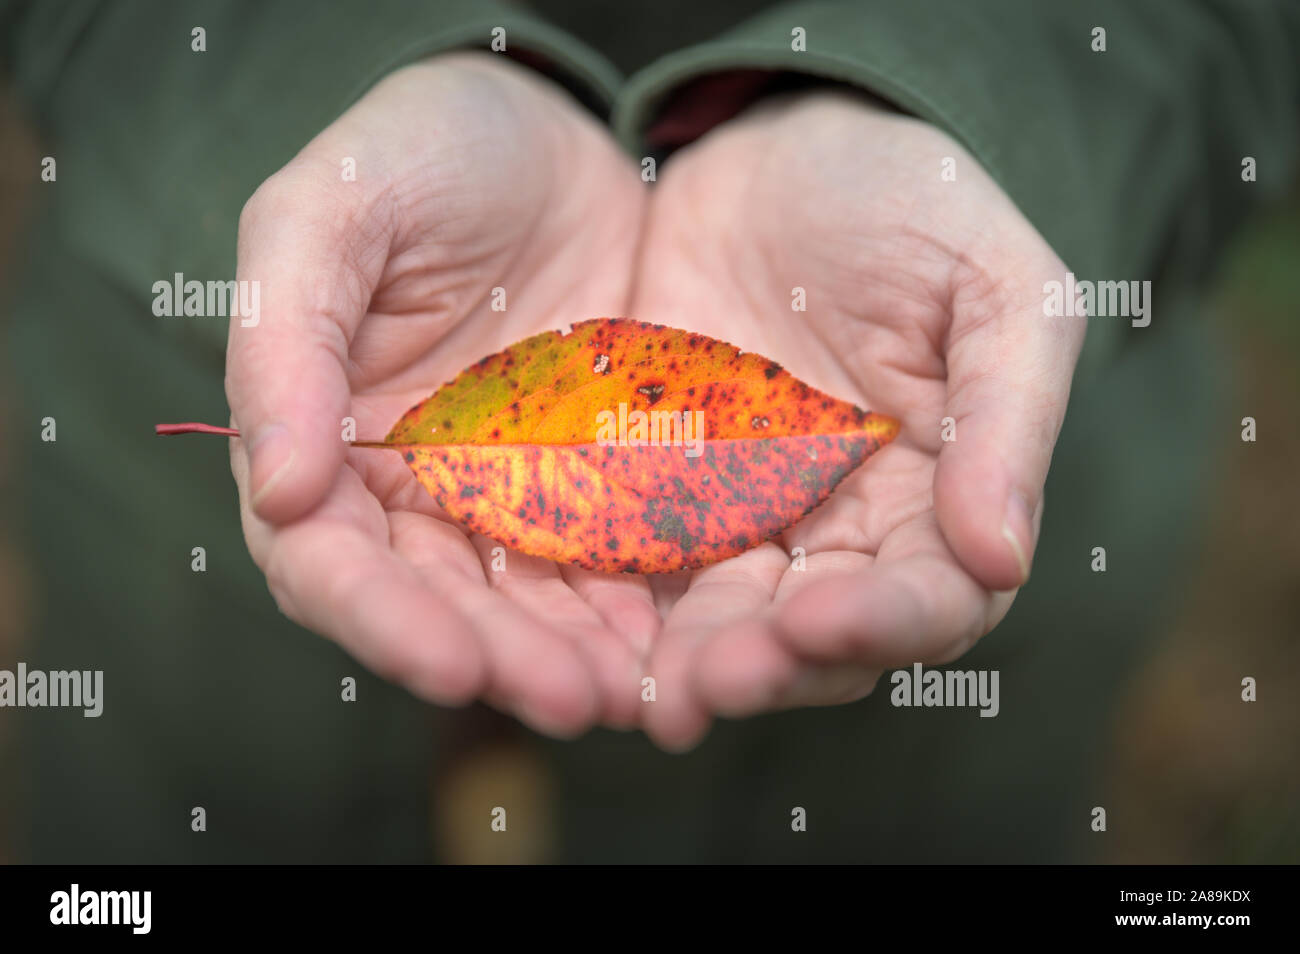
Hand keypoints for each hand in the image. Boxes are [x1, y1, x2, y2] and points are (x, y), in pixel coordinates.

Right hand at [225, 53, 653, 735]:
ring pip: (533, 601)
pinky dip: (640, 604)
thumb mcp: (329, 213)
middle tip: (572, 700)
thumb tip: (278, 488)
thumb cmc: (418, 153)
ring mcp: (511, 490)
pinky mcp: (597, 476)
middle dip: (504, 659)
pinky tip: (680, 638)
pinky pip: (615, 554)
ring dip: (578, 655)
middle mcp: (414, 489)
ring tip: (635, 693)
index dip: (384, 620)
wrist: (548, 128)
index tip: (449, 663)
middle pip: (445, 604)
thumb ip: (285, 341)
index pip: (332, 563)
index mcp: (327, 441)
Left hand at [631, 91, 1084, 748]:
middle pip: (812, 637)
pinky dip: (611, 600)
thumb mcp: (994, 286)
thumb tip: (1004, 553)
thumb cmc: (913, 205)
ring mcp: (740, 512)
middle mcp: (837, 529)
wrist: (783, 150)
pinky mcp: (653, 484)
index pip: (928, 598)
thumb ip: (1008, 413)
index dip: (884, 623)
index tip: (822, 622)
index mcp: (933, 496)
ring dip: (686, 660)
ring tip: (646, 690)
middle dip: (767, 667)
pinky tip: (574, 626)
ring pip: (718, 617)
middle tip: (710, 686)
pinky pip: (632, 555)